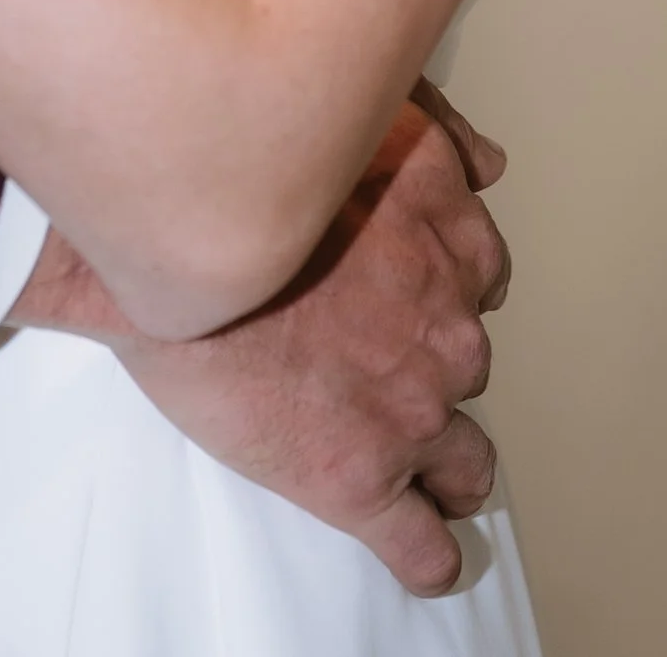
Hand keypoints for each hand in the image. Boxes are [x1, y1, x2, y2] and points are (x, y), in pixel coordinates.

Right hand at [14, 92, 510, 596]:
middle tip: (366, 366)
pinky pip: (424, 546)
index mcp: (444, 238)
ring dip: (442, 464)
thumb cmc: (250, 175)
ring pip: (466, 462)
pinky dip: (427, 554)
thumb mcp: (364, 112)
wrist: (180, 247)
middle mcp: (445, 324)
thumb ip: (435, 130)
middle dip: (425, 369)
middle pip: (465, 367)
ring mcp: (412, 408)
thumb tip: (487, 166)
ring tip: (406, 466)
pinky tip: (419, 550)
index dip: (443, 296)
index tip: (411, 306)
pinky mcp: (362, 479)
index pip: (482, 282)